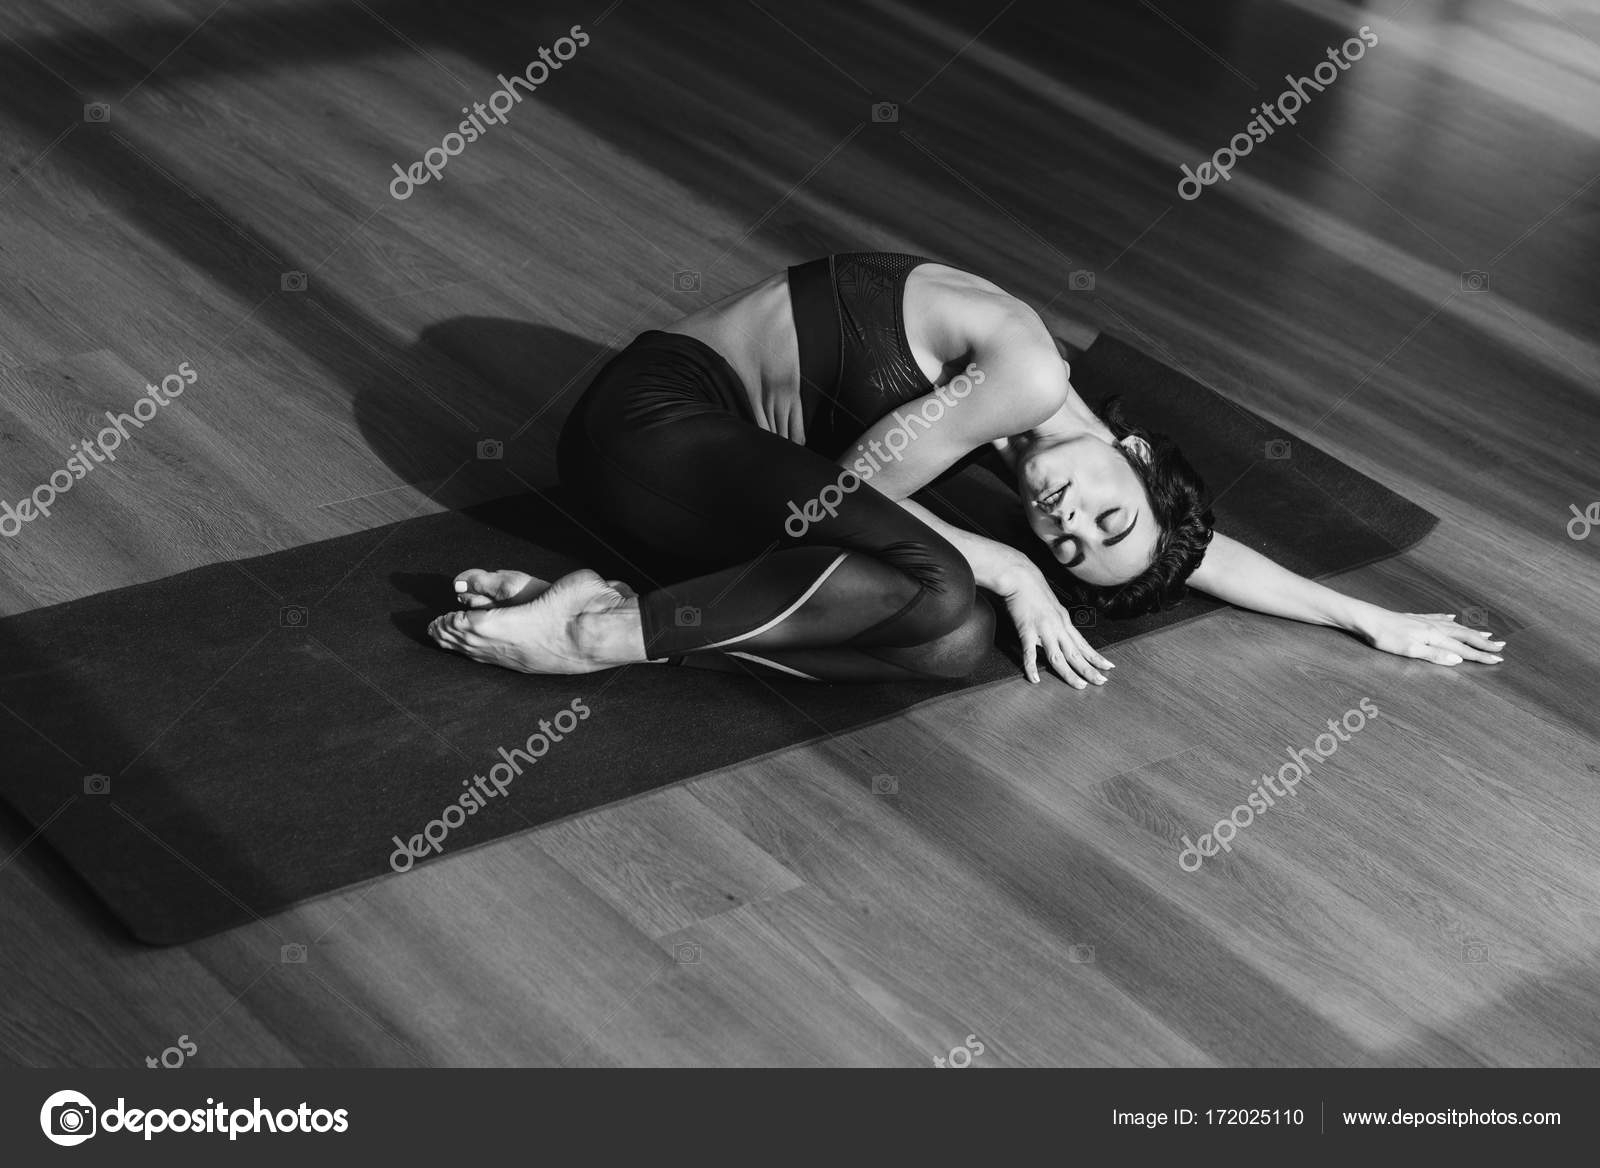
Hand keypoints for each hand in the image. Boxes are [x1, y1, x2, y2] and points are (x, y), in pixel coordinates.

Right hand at [995, 565, 1114, 686]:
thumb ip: (1056, 623)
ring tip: (1079, 686)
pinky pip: (1030, 652)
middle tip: (1102, 682)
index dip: (1096, 657)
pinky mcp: (1027, 630)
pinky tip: (1034, 678)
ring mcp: (1043, 629)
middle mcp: (1058, 627)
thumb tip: (1059, 637)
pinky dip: (1032, 667)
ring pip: (1059, 656)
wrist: (1020, 576)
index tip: (1109, 667)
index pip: (1084, 644)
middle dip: (1090, 669)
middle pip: (1076, 654)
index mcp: (1065, 622)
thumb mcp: (1052, 607)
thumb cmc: (1034, 590)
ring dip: (1070, 673)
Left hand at [1353, 609, 1505, 665]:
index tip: (1499, 660)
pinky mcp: (1415, 618)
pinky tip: (1453, 618)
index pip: (1464, 648)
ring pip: (1455, 627)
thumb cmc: (1385, 636)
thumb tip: (1459, 659)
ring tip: (1487, 634)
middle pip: (1464, 636)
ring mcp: (1425, 621)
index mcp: (1435, 637)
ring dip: (1472, 632)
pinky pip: (1439, 618)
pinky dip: (1450, 620)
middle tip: (1502, 647)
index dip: (1481, 656)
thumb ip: (1434, 655)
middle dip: (1484, 643)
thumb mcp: (1409, 650)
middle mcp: (1434, 627)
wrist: (1367, 618)